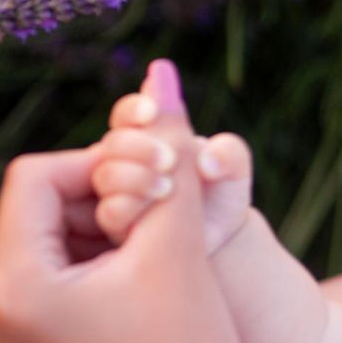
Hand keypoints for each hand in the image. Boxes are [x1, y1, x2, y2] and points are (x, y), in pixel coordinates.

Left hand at [0, 60, 258, 342]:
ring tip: (160, 253)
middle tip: (166, 216)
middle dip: (107, 198)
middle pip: (39, 211)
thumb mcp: (181, 247)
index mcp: (13, 291)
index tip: (161, 185)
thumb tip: (158, 75)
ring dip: (105, 231)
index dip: (105, 163)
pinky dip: (95, 270)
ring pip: (47, 247)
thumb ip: (168, 156)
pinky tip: (143, 285)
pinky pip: (48, 288)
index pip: (39, 176)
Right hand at [91, 71, 252, 254]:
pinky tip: (154, 208)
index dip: (135, 109)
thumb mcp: (235, 169)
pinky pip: (110, 212)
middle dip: (138, 146)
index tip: (152, 111)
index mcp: (149, 135)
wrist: (220, 232)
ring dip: (134, 177)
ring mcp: (117, 192)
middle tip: (169, 158)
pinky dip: (129, 206)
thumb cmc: (222, 190)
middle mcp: (127, 160)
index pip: (129, 114)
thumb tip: (208, 156)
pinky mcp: (118, 225)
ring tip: (169, 186)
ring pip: (106, 176)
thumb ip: (230, 153)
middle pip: (113, 143)